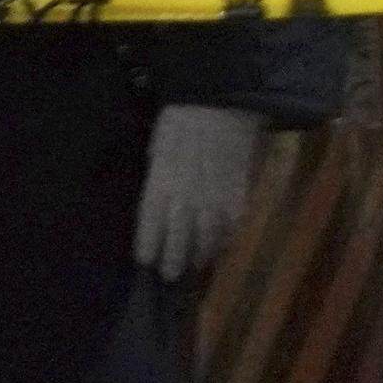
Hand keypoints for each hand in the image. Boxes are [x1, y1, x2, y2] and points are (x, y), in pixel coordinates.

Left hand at [135, 102, 264, 280]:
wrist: (222, 107)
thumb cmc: (182, 121)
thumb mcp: (157, 148)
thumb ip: (159, 177)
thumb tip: (160, 197)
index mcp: (161, 184)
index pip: (150, 223)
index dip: (148, 244)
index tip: (144, 260)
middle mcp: (186, 197)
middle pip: (178, 237)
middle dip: (172, 259)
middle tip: (168, 275)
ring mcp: (214, 199)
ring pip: (206, 237)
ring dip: (198, 254)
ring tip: (192, 266)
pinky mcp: (238, 195)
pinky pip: (230, 225)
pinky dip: (223, 239)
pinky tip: (218, 247)